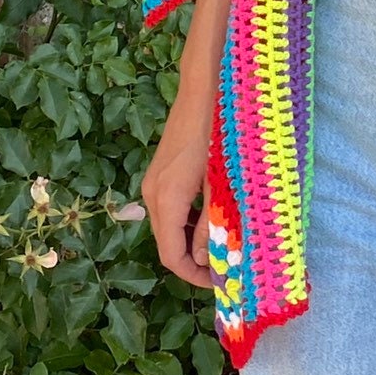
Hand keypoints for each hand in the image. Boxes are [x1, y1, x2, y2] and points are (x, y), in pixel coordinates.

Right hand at [141, 105, 212, 288]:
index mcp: (166, 200)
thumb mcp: (219, 185)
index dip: (192, 275)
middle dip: (192, 261)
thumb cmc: (217, 134)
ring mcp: (153, 183)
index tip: (219, 283)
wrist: (203, 91)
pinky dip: (186, 222)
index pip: (171, 255)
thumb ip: (210, 224)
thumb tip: (204, 260)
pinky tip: (209, 218)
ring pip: (167, 227)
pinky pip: (169, 209)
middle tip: (224, 268)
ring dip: (190, 242)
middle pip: (166, 243)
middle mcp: (152, 194)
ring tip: (221, 246)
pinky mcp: (160, 173)